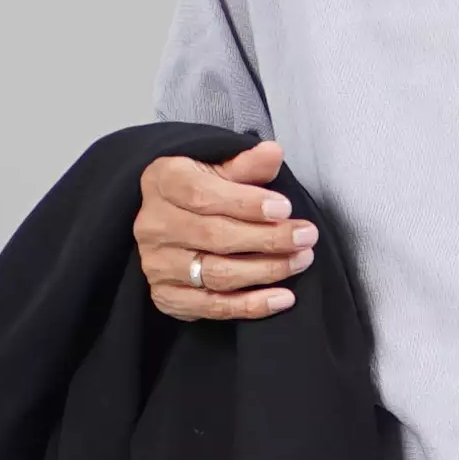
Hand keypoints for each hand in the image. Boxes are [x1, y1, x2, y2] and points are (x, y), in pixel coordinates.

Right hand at [134, 138, 316, 321]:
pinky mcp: (166, 297)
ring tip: (302, 259)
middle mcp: (152, 224)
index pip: (203, 195)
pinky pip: (213, 306)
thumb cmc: (202, 191)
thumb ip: (247, 165)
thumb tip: (274, 152)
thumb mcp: (221, 168)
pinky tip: (283, 297)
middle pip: (215, 236)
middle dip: (268, 238)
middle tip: (306, 236)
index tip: (285, 207)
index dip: (247, 203)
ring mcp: (156, 264)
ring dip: (267, 270)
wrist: (171, 222)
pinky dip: (252, 306)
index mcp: (163, 181)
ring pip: (217, 273)